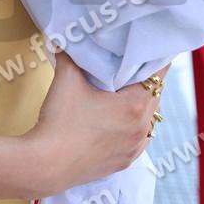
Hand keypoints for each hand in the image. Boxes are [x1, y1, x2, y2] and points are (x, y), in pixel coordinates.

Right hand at [24, 52, 169, 195]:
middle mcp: (141, 129)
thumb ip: (71, 53)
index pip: (157, 76)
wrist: (45, 164)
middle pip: (154, 96)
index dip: (151, 59)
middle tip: (129, 65)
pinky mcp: (123, 163)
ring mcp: (133, 149)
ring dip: (140, 104)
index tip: (142, 49)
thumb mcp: (67, 77)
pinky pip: (138, 138)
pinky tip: (117, 118)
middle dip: (144, 80)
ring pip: (148, 119)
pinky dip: (133, 125)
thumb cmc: (60, 120)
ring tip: (122, 91)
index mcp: (135, 106)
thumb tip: (66, 38)